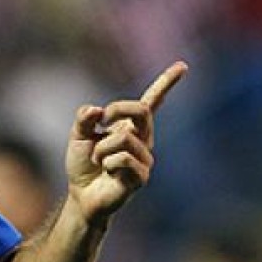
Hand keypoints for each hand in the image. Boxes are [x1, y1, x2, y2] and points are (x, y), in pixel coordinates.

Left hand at [65, 61, 186, 223]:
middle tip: (100, 121)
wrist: (81, 195)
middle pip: (140, 110)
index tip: (183, 66)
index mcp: (130, 126)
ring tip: (99, 161)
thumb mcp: (78, 135)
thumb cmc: (83, 165)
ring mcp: (144, 158)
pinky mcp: (141, 176)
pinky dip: (106, 162)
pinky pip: (122, 158)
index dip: (166, 83)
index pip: (152, 102)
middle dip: (116, 109)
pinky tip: (107, 172)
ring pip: (123, 137)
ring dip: (101, 148)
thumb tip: (96, 110)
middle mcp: (142, 139)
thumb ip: (84, 118)